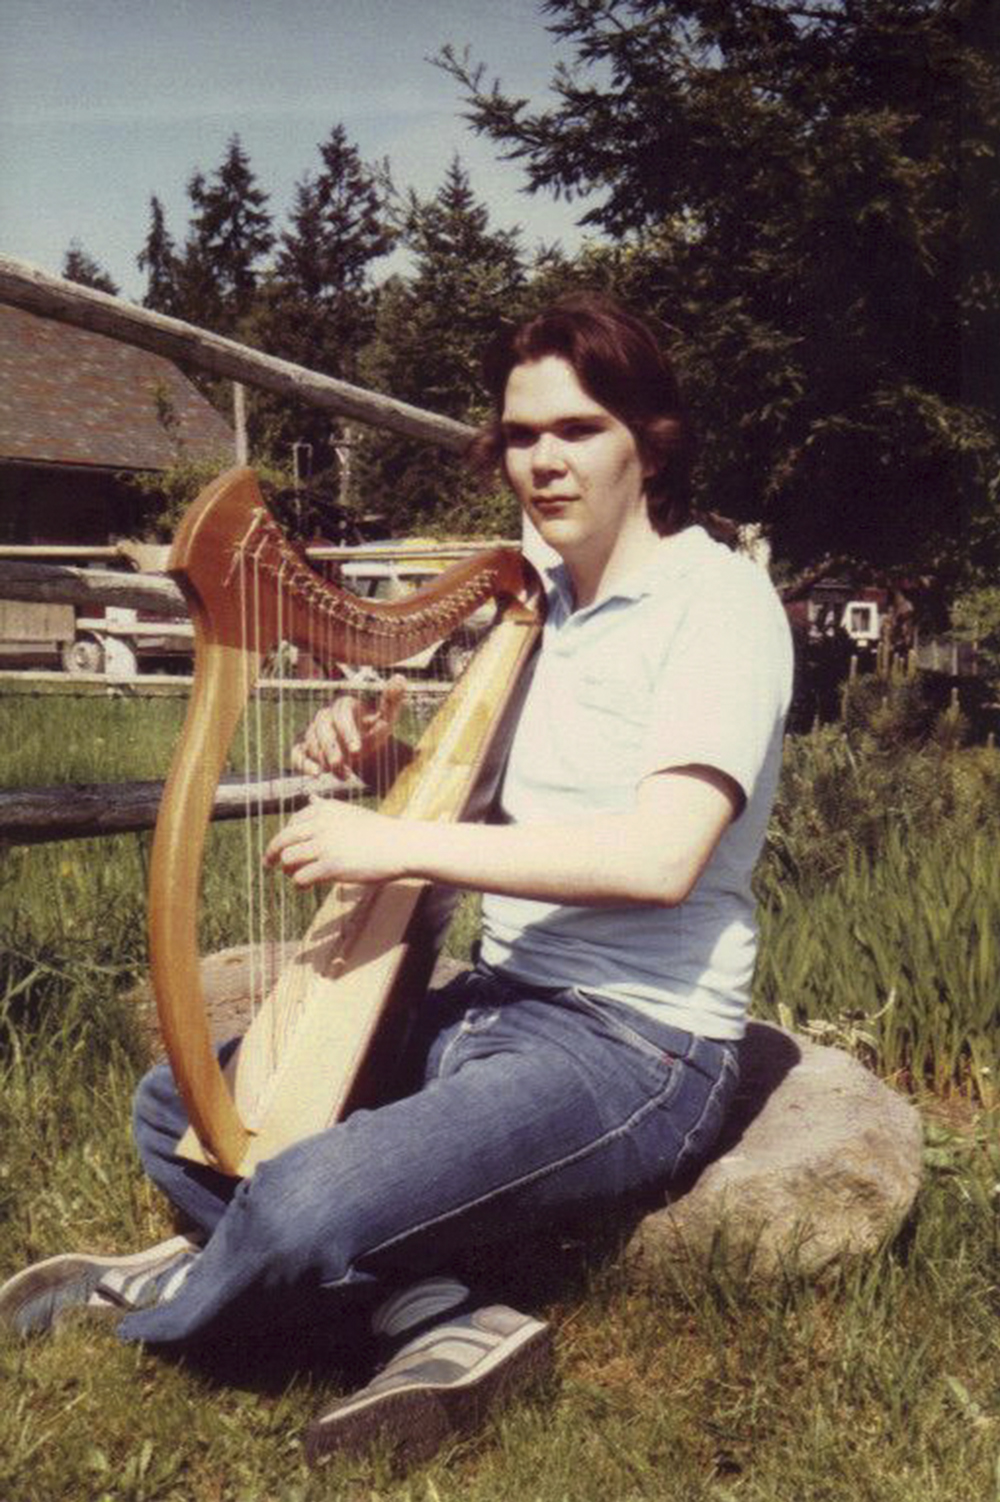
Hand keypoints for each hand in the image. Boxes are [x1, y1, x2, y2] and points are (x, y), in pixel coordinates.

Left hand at [264, 796, 408, 887]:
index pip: (292, 823)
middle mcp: (320, 824)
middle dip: (271, 853)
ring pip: (288, 859)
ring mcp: (324, 845)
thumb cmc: (378, 831)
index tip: (281, 848)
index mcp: (323, 809)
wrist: (399, 845)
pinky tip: (304, 886)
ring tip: (294, 876)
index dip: (285, 838)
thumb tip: (311, 797)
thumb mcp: (349, 812)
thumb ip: (327, 808)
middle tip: (268, 864)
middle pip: (282, 840)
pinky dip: (299, 883)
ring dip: (288, 870)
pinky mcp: (330, 866)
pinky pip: (301, 877)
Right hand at [291, 675, 405, 777]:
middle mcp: (325, 716)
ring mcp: (313, 732)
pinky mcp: (304, 747)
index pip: (342, 714)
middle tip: (340, 764)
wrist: (361, 744)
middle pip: (323, 729)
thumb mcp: (386, 716)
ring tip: (343, 774)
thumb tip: (400, 678)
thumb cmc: (373, 728)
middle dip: (331, 748)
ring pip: (312, 743)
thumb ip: (392, 700)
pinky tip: (315, 774)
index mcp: (344, 705)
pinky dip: (303, 764)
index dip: (347, 731)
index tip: (357, 748)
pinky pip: (297, 753)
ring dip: (324, 760)